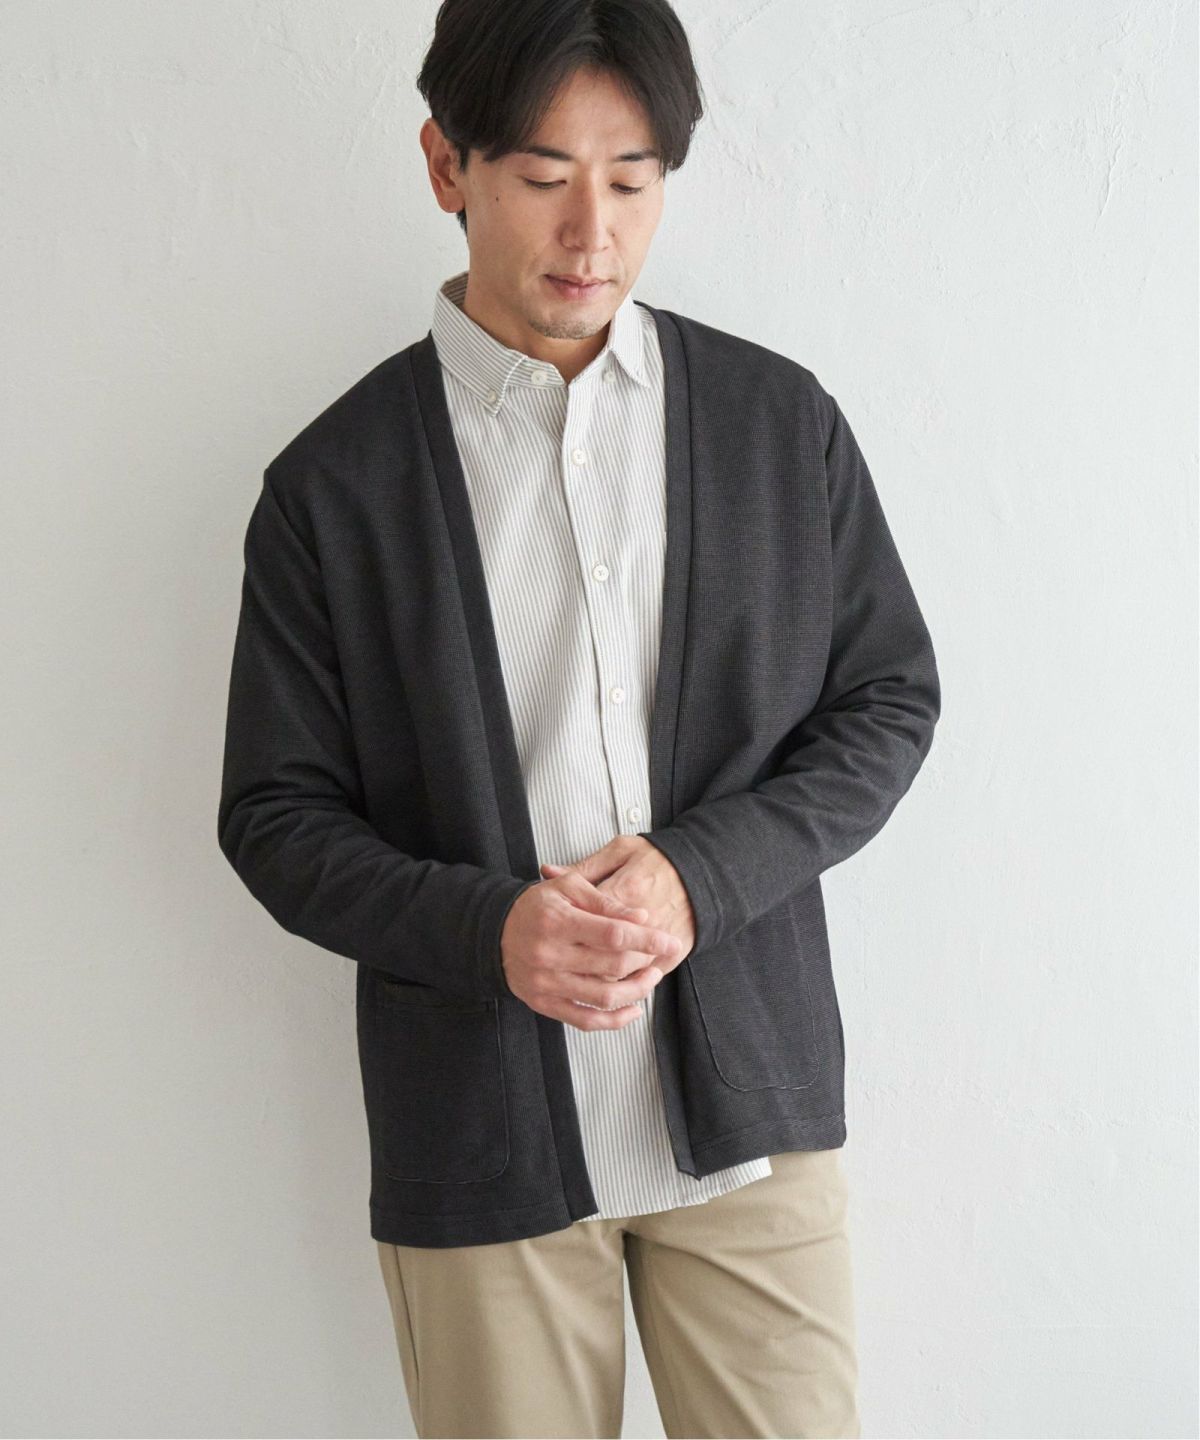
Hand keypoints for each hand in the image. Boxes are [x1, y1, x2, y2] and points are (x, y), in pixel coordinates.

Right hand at [500, 864, 683, 1030]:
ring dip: (636, 991)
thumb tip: (642, 919)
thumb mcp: (568, 888)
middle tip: (661, 956)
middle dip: (646, 962)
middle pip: (612, 967)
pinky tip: (633, 1010)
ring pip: (603, 998)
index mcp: (558, 921)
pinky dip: (614, 1020)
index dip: (647, 940)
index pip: (613, 934)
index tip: (671, 941)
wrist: (494, 933)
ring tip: (651, 978)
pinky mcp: (544, 1003)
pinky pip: (585, 1020)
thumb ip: (605, 902)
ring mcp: (546, 983)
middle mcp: (550, 955)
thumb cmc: (536, 907)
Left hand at [539, 834, 694, 976]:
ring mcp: (659, 940)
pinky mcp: (673, 954)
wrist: (706, 870)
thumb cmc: (660, 858)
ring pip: (621, 971)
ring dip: (601, 973)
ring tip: (585, 966)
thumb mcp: (621, 851)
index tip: (559, 932)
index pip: (586, 920)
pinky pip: (643, 977)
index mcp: (624, 889)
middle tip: (566, 955)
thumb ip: (584, 867)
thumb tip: (547, 873)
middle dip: (579, 958)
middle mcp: (642, 920)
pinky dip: (627, 979)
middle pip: (600, 951)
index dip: (568, 930)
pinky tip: (614, 971)